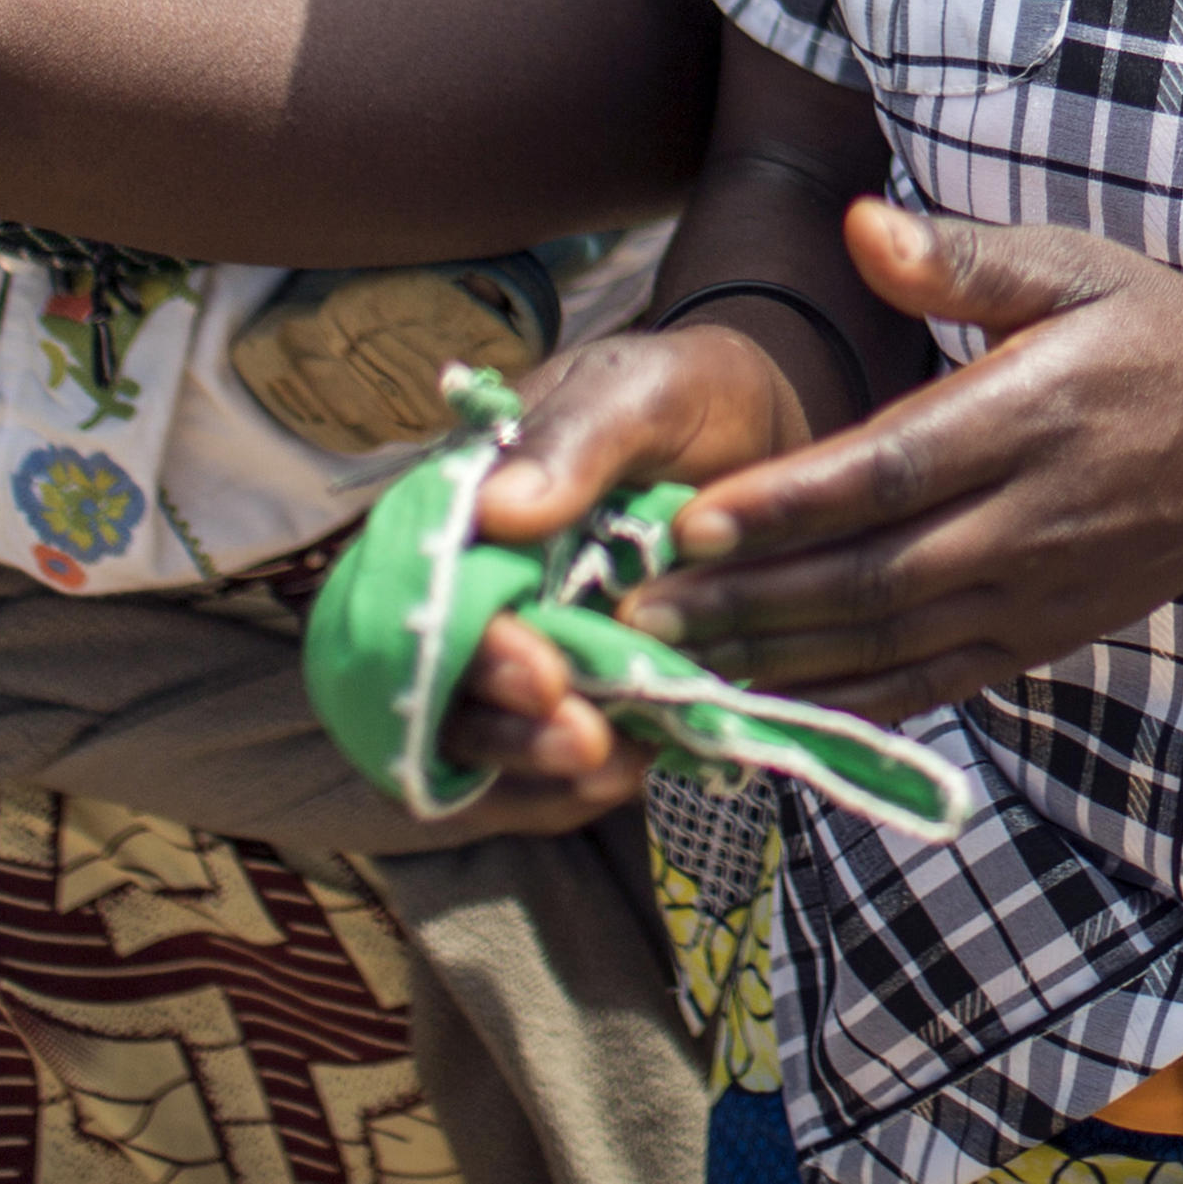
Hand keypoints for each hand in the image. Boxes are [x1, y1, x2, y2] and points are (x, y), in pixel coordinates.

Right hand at [438, 319, 809, 799]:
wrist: (761, 437)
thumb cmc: (689, 397)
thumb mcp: (641, 393)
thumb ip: (575, 440)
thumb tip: (500, 512)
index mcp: (466, 500)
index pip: (421, 585)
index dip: (464, 645)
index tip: (544, 676)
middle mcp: (471, 579)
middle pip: (433, 678)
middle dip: (498, 727)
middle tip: (585, 740)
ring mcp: (514, 640)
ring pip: (468, 738)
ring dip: (529, 769)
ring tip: (615, 765)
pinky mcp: (564, 690)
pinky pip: (528, 767)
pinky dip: (564, 789)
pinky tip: (629, 771)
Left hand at [608, 200, 1182, 721]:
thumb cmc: (1155, 341)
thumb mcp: (1076, 269)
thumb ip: (961, 258)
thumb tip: (861, 226)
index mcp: (1025, 418)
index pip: (887, 472)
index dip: (787, 506)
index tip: (690, 523)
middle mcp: (1024, 521)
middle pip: (868, 575)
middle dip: (744, 601)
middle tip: (631, 613)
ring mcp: (1029, 594)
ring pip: (885, 641)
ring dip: (771, 656)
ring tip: (668, 662)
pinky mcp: (1032, 639)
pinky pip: (925, 682)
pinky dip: (840, 701)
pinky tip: (762, 705)